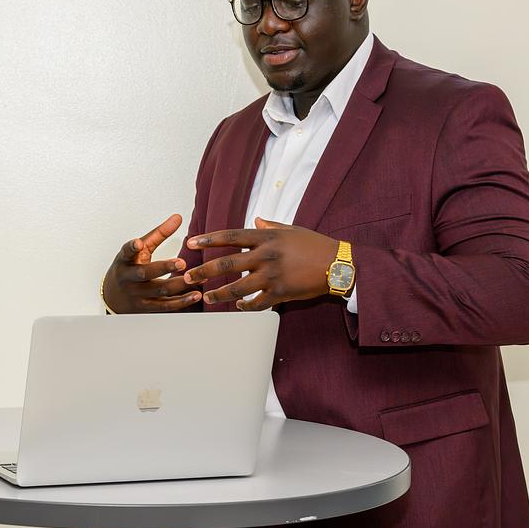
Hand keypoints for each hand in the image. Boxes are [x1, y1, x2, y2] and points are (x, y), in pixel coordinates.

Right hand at [101, 214, 200, 313]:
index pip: (126, 252)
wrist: (114, 297)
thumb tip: (178, 217)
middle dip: (164, 268)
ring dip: (181, 285)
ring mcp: (137, 295)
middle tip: (182, 263)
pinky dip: (182, 301)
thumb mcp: (140, 250)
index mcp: (125, 261)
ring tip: (199, 278)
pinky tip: (196, 295)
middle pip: (145, 273)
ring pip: (160, 291)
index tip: (137, 243)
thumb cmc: (130, 268)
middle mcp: (129, 278)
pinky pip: (166, 306)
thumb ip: (159, 234)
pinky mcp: (147, 307)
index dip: (131, 248)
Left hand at [183, 218, 338, 309]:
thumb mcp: (292, 229)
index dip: (209, 239)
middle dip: (204, 271)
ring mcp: (272, 276)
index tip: (191, 242)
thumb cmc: (315, 244)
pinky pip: (256, 303)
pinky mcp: (280, 294)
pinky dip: (245, 307)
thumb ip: (270, 226)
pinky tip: (237, 308)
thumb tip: (255, 219)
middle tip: (189, 277)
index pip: (231, 236)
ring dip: (219, 294)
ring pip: (237, 288)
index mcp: (267, 237)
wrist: (339, 265)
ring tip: (207, 298)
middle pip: (227, 264)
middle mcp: (266, 256)